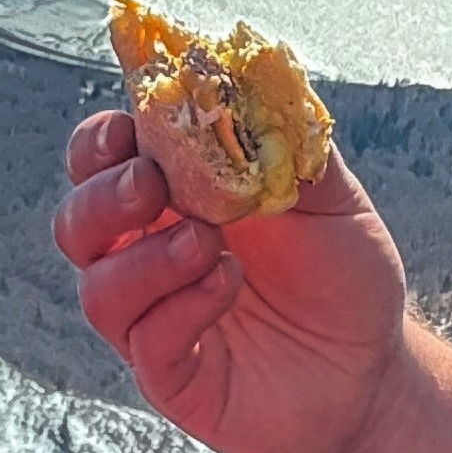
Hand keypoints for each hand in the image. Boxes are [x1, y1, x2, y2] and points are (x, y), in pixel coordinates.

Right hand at [53, 110, 417, 452]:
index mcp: (173, 199)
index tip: (126, 129)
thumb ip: (288, 140)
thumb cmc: (343, 276)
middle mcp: (148, 256)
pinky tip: (226, 286)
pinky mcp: (172, 376)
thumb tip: (257, 76)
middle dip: (102, 197)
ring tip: (207, 244)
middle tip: (151, 185)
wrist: (374, 367)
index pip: (102, 161)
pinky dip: (179, 308)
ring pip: (98, 288)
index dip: (99, 142)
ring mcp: (154, 320)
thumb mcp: (331, 196)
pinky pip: (145, 343)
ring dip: (146, 258)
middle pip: (77, 222)